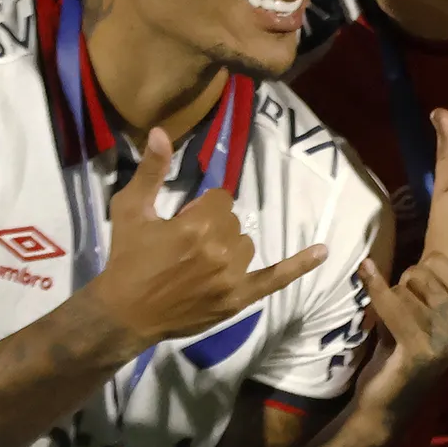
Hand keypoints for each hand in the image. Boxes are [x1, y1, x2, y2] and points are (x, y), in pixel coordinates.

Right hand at [86, 129, 327, 350]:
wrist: (124, 314)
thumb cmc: (127, 258)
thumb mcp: (130, 210)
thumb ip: (152, 172)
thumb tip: (162, 132)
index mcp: (198, 226)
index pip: (221, 200)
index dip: (201, 208)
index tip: (182, 221)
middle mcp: (221, 250)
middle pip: (233, 222)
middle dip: (212, 227)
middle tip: (183, 246)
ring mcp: (233, 277)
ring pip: (246, 246)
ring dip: (228, 248)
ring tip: (198, 263)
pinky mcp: (239, 299)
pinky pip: (276, 279)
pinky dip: (299, 265)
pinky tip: (323, 251)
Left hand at [354, 247, 447, 415]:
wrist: (389, 399)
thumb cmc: (410, 348)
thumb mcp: (437, 308)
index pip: (438, 261)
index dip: (418, 277)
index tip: (420, 304)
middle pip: (419, 273)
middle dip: (402, 290)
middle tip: (404, 320)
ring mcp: (446, 337)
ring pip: (402, 288)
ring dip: (388, 305)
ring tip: (395, 332)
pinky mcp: (420, 348)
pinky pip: (391, 303)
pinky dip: (374, 290)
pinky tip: (365, 275)